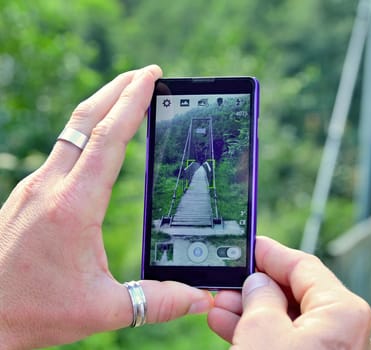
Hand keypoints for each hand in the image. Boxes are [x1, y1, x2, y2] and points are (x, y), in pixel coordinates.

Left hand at [0, 65, 212, 348]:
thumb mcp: (103, 310)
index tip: (152, 76)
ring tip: (128, 96)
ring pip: (71, 131)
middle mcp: (50, 187)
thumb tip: (201, 298)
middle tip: (148, 73)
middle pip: (85, 119)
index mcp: (73, 206)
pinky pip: (62, 149)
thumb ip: (158, 301)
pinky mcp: (27, 195)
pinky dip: (86, 132)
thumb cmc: (34, 312)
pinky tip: (99, 141)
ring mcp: (34, 188)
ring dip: (101, 107)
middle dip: (118, 89)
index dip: (132, 102)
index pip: (108, 138)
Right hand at [207, 236, 370, 349]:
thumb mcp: (262, 332)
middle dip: (258, 288)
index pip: (304, 266)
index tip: (249, 246)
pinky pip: (293, 343)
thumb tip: (259, 284)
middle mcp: (348, 331)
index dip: (272, 254)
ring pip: (292, 322)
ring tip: (221, 308)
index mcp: (344, 311)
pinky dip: (265, 336)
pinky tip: (231, 328)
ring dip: (255, 313)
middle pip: (298, 294)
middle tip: (228, 283)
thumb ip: (260, 298)